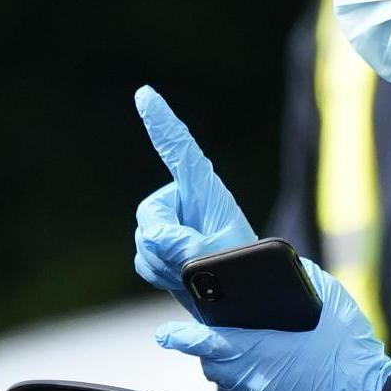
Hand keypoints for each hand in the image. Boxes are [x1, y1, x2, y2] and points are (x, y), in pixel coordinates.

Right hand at [131, 86, 256, 311]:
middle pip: (149, 214)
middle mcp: (183, 201)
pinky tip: (180, 278)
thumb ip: (190, 246)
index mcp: (206, 190)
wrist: (245, 295)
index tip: (145, 95)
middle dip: (164, 242)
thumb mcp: (222, 254)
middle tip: (191, 260)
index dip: (162, 122)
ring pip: (145, 241)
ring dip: (165, 263)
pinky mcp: (163, 248)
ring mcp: (171, 224)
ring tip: (196, 273)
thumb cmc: (245, 269)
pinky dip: (159, 273)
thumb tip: (157, 242)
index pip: (180, 150)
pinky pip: (144, 259)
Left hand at [156, 259, 390, 390]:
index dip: (180, 337)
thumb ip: (300, 282)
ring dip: (239, 378)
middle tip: (239, 342)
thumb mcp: (331, 303)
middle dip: (220, 352)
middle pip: (215, 366)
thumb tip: (285, 271)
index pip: (202, 342)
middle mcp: (248, 386)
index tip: (166, 334)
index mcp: (254, 352)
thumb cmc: (352, 358)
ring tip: (270, 366)